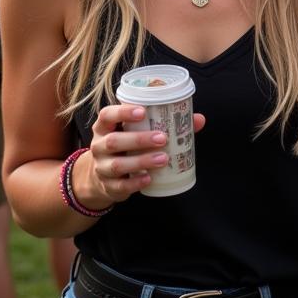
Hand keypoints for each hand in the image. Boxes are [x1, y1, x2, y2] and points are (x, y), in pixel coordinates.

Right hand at [74, 103, 205, 207]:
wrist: (102, 177)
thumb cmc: (126, 146)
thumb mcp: (137, 132)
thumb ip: (165, 123)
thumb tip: (198, 120)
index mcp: (105, 127)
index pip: (106, 114)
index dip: (122, 112)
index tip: (143, 111)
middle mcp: (99, 146)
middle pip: (113, 141)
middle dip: (138, 139)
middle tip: (162, 138)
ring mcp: (101, 167)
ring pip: (118, 164)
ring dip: (142, 161)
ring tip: (163, 159)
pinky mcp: (108, 186)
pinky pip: (120, 186)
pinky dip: (136, 183)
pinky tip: (150, 178)